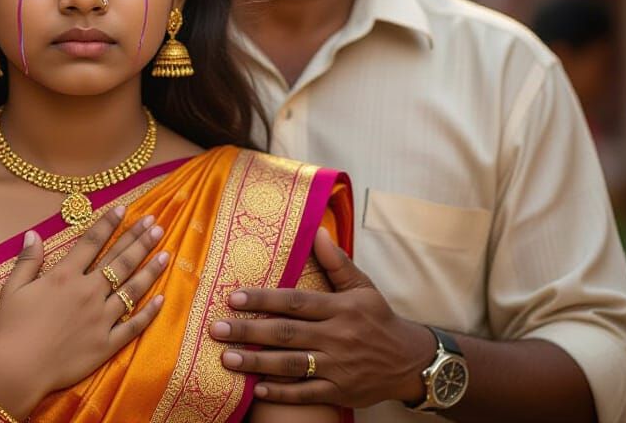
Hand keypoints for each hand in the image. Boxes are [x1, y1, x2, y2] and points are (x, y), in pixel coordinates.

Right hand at [0, 207, 168, 399]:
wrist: (19, 370)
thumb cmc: (12, 329)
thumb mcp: (13, 289)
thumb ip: (27, 260)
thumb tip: (34, 233)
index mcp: (65, 276)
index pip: (92, 242)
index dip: (109, 223)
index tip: (124, 208)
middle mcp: (88, 292)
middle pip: (120, 260)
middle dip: (139, 240)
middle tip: (155, 224)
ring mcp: (101, 318)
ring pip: (133, 288)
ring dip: (151, 268)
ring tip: (166, 252)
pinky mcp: (107, 343)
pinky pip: (134, 324)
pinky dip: (149, 312)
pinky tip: (162, 298)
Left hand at [209, 228, 435, 407]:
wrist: (409, 361)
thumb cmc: (379, 319)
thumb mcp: (363, 287)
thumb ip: (337, 262)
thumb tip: (317, 231)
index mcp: (341, 308)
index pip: (296, 302)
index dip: (264, 300)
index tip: (233, 298)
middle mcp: (338, 337)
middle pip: (286, 333)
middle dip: (249, 331)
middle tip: (216, 329)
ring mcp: (339, 366)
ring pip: (292, 364)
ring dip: (257, 362)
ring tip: (227, 358)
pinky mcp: (340, 391)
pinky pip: (306, 393)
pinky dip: (282, 392)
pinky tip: (257, 387)